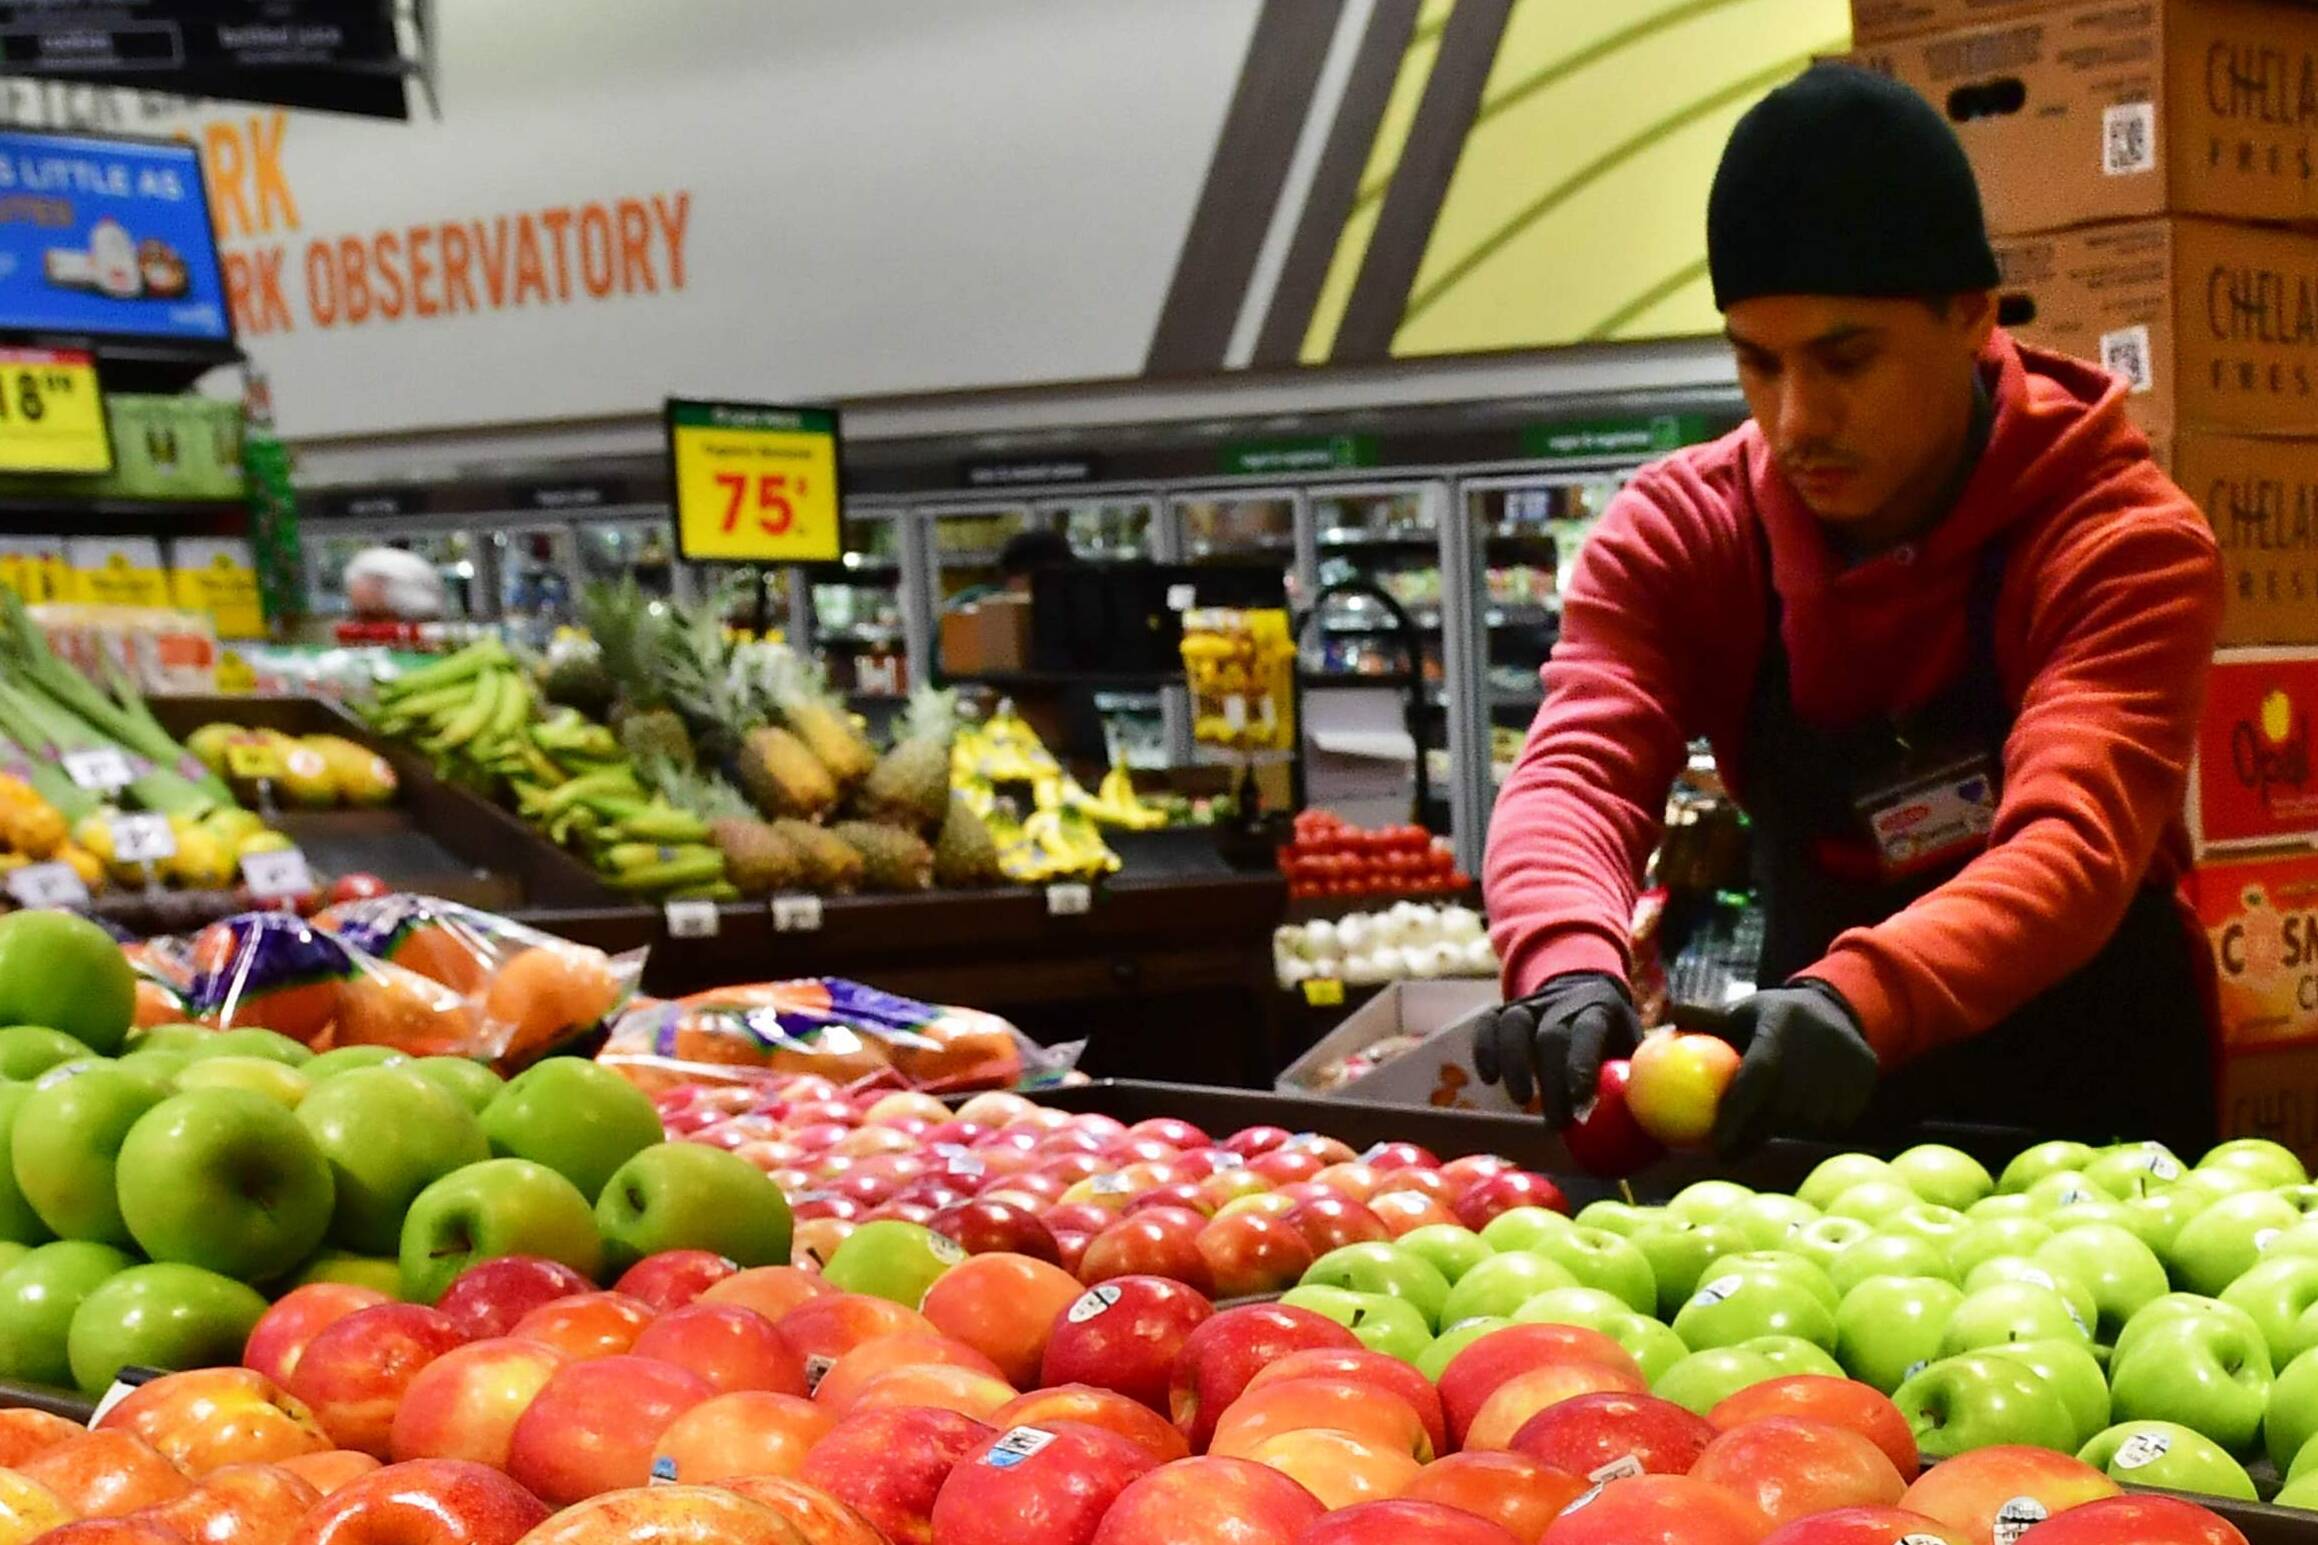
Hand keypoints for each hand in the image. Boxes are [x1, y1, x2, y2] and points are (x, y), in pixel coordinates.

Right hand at [1471, 972, 1640, 1128]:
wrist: (1583, 991)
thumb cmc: (1613, 1033)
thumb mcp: (1632, 1044)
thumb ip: (1634, 1073)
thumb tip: (1648, 1117)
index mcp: (1600, 1008)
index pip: (1588, 1032)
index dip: (1581, 1066)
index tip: (1580, 1106)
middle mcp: (1563, 1001)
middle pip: (1551, 1036)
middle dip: (1552, 1083)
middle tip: (1557, 1123)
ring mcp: (1531, 1002)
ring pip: (1515, 1023)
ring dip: (1515, 1064)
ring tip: (1522, 1100)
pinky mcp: (1505, 1008)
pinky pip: (1488, 1022)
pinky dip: (1484, 1048)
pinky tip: (1489, 1077)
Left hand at [1708, 980, 1880, 1154]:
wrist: (1836, 1008)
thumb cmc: (1773, 1016)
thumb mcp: (1741, 1011)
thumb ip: (1707, 1019)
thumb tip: (1670, 1017)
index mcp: (1781, 1026)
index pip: (1758, 1077)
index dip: (1737, 1114)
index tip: (1715, 1146)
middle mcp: (1817, 1045)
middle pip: (1783, 1108)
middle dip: (1753, 1133)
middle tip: (1728, 1149)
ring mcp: (1847, 1061)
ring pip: (1809, 1120)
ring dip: (1782, 1131)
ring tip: (1759, 1133)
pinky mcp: (1866, 1076)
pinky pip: (1834, 1121)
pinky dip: (1811, 1127)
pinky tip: (1794, 1124)